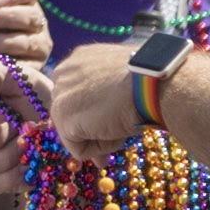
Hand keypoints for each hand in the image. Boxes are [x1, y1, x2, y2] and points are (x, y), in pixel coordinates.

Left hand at [43, 41, 144, 158]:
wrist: (150, 82)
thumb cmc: (146, 79)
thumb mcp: (122, 85)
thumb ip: (106, 103)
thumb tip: (102, 129)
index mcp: (78, 60)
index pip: (77, 96)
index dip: (94, 115)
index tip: (110, 125)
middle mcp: (63, 73)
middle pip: (73, 115)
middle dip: (91, 132)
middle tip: (115, 140)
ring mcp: (60, 96)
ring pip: (76, 133)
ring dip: (101, 138)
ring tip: (123, 126)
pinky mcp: (63, 117)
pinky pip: (79, 149)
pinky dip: (101, 148)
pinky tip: (117, 131)